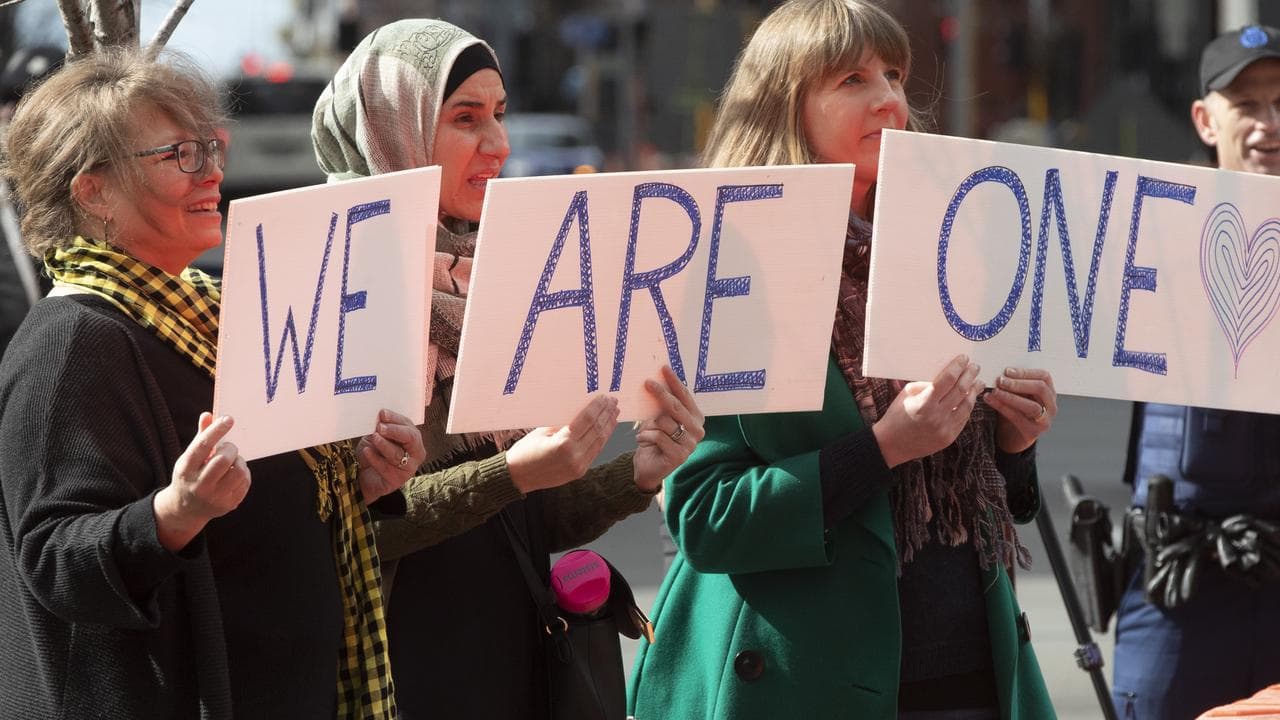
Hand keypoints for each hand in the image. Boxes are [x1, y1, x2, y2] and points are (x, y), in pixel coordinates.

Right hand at [154, 412, 251, 550]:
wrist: (185, 509)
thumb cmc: (190, 475)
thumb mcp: (189, 457)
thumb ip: (201, 437)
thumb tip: (208, 414)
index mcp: (185, 469)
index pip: (202, 446)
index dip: (216, 431)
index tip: (228, 419)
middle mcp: (198, 485)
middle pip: (223, 460)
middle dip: (230, 449)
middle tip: (228, 448)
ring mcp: (214, 497)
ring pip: (238, 471)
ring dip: (239, 461)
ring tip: (232, 462)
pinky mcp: (228, 505)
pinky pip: (245, 482)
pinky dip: (244, 473)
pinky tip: (234, 474)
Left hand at [357, 409, 426, 501]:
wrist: (367, 477)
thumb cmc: (375, 453)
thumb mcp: (377, 436)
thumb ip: (380, 428)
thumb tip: (379, 416)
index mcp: (413, 439)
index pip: (408, 425)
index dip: (396, 419)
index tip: (382, 413)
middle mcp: (416, 453)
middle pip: (410, 438)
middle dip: (395, 431)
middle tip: (380, 426)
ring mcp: (409, 468)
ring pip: (397, 454)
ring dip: (384, 444)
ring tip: (374, 437)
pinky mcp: (398, 480)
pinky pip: (386, 468)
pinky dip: (375, 458)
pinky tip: (366, 451)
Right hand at [507, 395, 619, 493]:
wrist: (517, 477)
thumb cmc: (525, 451)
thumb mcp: (542, 431)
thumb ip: (563, 423)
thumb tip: (581, 410)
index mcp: (563, 443)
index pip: (587, 420)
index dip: (598, 407)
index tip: (604, 397)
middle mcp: (574, 455)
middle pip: (596, 430)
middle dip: (606, 414)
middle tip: (613, 401)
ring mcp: (579, 466)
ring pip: (600, 442)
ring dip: (608, 426)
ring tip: (614, 413)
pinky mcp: (580, 472)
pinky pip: (595, 452)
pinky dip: (602, 439)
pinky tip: (606, 429)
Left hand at [633, 365, 704, 492]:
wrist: (649, 467)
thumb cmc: (655, 439)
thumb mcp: (660, 418)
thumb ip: (663, 404)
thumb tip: (656, 379)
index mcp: (696, 418)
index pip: (685, 396)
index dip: (674, 382)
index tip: (663, 368)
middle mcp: (697, 430)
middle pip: (676, 407)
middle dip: (661, 393)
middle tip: (647, 383)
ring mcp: (690, 444)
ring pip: (665, 422)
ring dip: (649, 425)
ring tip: (644, 432)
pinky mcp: (679, 456)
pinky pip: (658, 436)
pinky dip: (645, 436)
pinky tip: (642, 440)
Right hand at [871, 354, 980, 467]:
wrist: (892, 444)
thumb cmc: (897, 416)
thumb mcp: (907, 394)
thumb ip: (926, 385)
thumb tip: (945, 375)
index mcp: (924, 403)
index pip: (947, 380)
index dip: (957, 367)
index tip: (963, 359)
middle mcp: (936, 416)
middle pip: (961, 390)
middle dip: (969, 376)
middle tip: (974, 367)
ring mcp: (944, 428)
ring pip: (967, 406)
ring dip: (974, 392)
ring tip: (977, 383)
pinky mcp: (949, 437)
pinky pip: (963, 419)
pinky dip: (967, 407)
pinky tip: (969, 399)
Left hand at [984, 367, 1055, 452]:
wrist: (1012, 437)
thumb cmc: (1015, 412)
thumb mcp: (1017, 395)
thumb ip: (1013, 384)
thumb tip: (1000, 372)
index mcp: (1049, 393)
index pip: (1044, 376)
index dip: (1025, 372)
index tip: (1007, 370)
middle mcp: (1051, 406)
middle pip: (1041, 389)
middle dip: (1018, 383)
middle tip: (1000, 380)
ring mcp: (1044, 421)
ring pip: (1032, 406)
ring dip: (1011, 397)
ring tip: (995, 391)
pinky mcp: (1033, 432)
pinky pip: (1018, 418)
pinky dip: (1002, 408)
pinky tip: (990, 400)